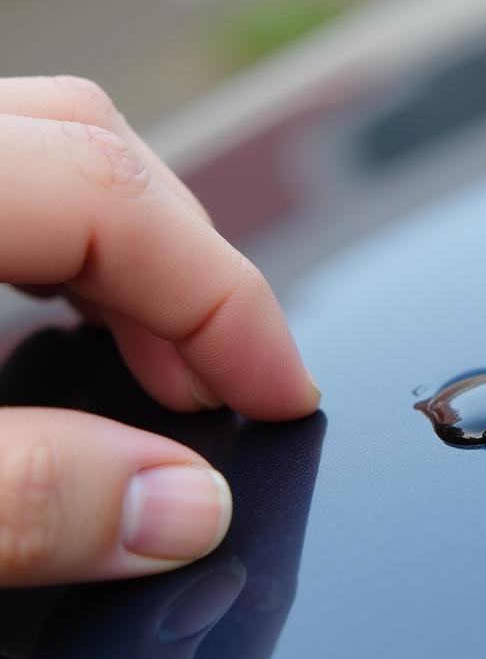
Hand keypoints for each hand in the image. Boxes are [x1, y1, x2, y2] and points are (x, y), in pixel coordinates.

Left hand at [0, 76, 319, 585]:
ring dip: (131, 258)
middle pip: (94, 147)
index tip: (284, 393)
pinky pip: (2, 179)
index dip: (227, 301)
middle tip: (229, 385)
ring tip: (162, 366)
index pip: (111, 196)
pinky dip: (62, 249)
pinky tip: (58, 321)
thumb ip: (22, 500)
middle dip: (193, 274)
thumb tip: (183, 511)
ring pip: (47, 150)